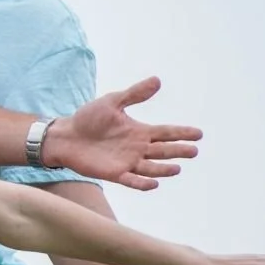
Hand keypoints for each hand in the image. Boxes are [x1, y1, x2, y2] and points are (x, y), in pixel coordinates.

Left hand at [42, 77, 201, 190]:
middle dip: (179, 151)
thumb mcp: (112, 102)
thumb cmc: (87, 119)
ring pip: (151, 167)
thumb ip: (134, 94)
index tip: (199, 134)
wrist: (65, 135)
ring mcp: (127, 162)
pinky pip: (131, 180)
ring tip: (177, 168)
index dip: (182, 133)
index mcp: (139, 131)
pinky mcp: (114, 173)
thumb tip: (157, 80)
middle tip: (194, 151)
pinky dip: (142, 183)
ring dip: (164, 169)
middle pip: (163, 150)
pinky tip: (154, 183)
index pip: (166, 132)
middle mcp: (137, 148)